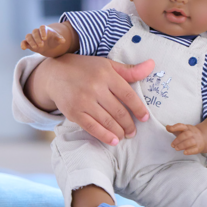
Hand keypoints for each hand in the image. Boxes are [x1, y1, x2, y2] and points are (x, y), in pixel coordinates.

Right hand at [21, 25, 66, 56]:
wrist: (50, 46)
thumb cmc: (54, 41)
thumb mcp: (58, 40)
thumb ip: (59, 39)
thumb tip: (63, 40)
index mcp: (45, 29)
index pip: (42, 27)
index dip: (42, 32)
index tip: (45, 38)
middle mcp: (37, 32)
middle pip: (34, 32)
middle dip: (37, 38)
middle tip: (42, 45)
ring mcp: (32, 38)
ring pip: (28, 36)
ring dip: (31, 41)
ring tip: (36, 48)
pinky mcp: (29, 43)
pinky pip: (24, 42)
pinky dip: (23, 44)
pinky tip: (24, 48)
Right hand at [36, 54, 154, 145]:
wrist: (54, 74)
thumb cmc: (85, 69)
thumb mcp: (107, 65)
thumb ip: (129, 70)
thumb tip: (152, 65)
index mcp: (106, 75)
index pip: (128, 95)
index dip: (138, 109)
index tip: (144, 118)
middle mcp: (95, 88)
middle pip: (118, 111)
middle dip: (129, 124)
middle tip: (133, 131)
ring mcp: (83, 101)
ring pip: (107, 121)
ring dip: (119, 132)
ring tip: (125, 136)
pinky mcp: (74, 112)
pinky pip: (92, 127)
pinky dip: (104, 136)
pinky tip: (113, 141)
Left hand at [166, 123, 205, 155]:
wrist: (203, 138)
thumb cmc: (189, 134)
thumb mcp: (182, 130)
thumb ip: (174, 128)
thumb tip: (167, 127)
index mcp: (187, 128)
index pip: (182, 126)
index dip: (175, 127)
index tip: (170, 129)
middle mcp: (192, 133)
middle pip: (186, 134)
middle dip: (178, 140)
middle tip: (172, 145)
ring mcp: (196, 140)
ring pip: (191, 142)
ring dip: (182, 145)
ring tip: (176, 148)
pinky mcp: (199, 147)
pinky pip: (195, 149)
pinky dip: (190, 151)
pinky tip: (184, 152)